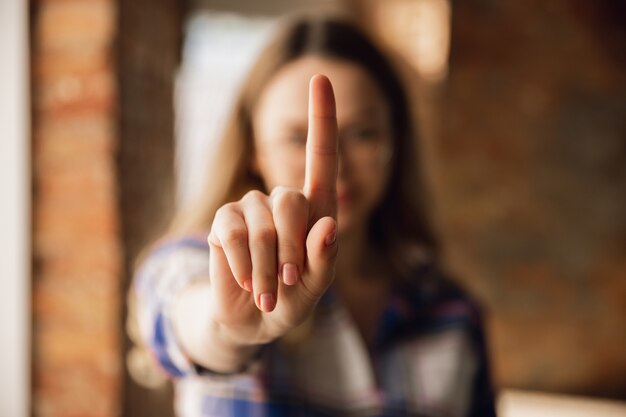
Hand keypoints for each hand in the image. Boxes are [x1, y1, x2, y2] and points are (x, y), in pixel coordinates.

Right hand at [207, 74, 337, 347]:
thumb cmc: (291, 299)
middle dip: (292, 248)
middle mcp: (283, 201)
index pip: (321, 158)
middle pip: (292, 200)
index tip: (321, 77)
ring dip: (267, 266)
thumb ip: (323, 261)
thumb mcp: (314, 288)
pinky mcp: (225, 223)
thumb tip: (326, 227)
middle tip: (287, 281)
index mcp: (315, 210)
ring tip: (267, 291)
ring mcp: (251, 209)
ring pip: (263, 222)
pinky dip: (243, 265)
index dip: (322, 119)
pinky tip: (245, 281)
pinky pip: (233, 233)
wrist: (250, 318)